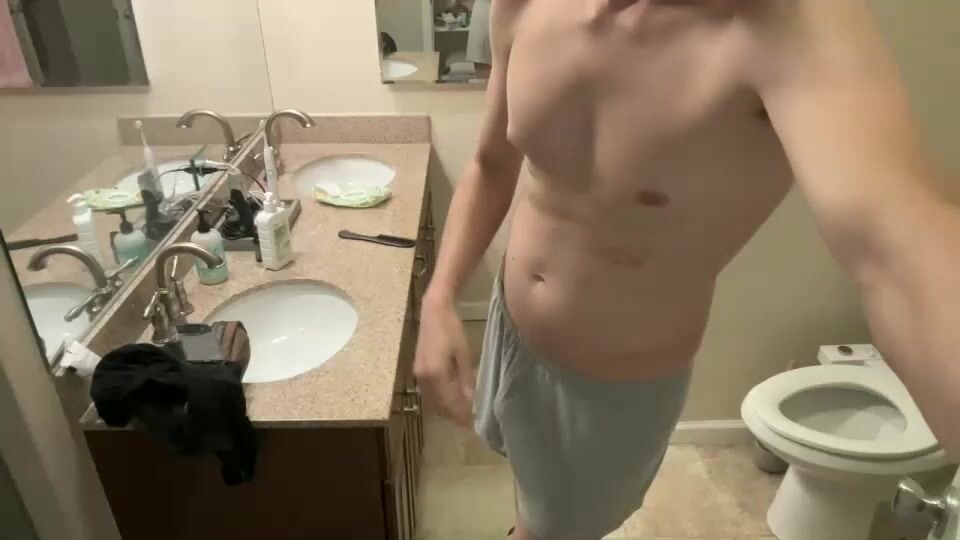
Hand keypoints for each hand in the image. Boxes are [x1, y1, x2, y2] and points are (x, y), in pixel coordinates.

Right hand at [414, 296, 475, 428]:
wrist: (433, 311)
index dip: (461, 415)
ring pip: (433, 401)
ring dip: (446, 409)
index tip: (472, 426)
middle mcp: (423, 378)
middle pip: (439, 405)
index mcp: (436, 374)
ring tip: (462, 412)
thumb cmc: (452, 329)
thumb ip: (466, 380)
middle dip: (454, 415)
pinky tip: (451, 398)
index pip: (450, 403)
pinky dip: (440, 399)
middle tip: (469, 421)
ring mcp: (418, 374)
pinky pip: (429, 392)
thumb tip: (471, 401)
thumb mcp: (464, 354)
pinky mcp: (418, 370)